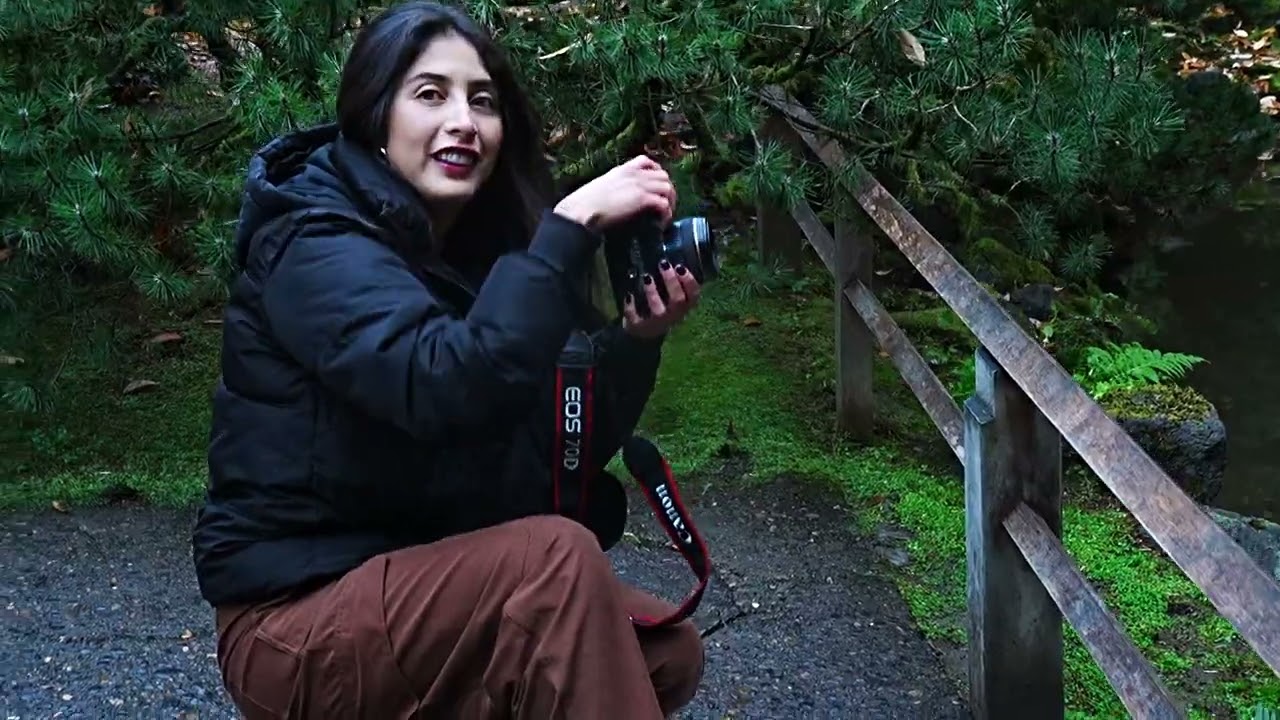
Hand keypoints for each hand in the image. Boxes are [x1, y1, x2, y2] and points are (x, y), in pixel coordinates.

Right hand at [553, 155, 676, 230]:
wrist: (581, 211)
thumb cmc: (584, 204)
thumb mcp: (601, 187)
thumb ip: (614, 187)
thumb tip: (621, 199)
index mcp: (622, 169)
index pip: (647, 162)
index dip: (657, 174)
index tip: (657, 187)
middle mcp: (634, 174)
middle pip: (663, 176)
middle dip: (667, 191)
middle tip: (665, 207)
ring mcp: (640, 185)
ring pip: (668, 188)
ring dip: (669, 203)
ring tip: (664, 217)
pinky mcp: (642, 199)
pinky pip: (664, 204)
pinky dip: (666, 215)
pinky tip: (660, 224)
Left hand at [622, 258, 700, 338]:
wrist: (644, 332)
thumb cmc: (661, 307)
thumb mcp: (670, 296)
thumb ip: (673, 282)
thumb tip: (667, 259)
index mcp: (684, 306)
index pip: (694, 295)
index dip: (690, 281)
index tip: (680, 266)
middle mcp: (673, 316)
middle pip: (678, 301)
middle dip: (671, 281)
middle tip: (663, 264)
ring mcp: (657, 323)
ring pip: (658, 310)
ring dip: (652, 292)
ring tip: (647, 277)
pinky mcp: (639, 327)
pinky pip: (635, 318)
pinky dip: (631, 307)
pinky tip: (628, 295)